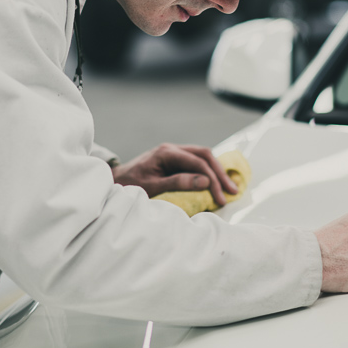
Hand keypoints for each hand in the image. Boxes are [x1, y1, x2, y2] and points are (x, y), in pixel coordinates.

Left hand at [111, 143, 238, 204]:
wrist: (115, 181)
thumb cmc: (130, 185)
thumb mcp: (152, 187)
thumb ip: (177, 183)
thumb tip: (205, 181)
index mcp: (166, 153)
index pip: (197, 163)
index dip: (212, 180)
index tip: (221, 198)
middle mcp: (172, 149)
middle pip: (204, 155)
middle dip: (220, 173)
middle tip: (232, 192)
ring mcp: (174, 152)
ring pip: (203, 156)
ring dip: (217, 171)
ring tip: (229, 187)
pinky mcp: (175, 159)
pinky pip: (197, 161)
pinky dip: (209, 170)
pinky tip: (216, 180)